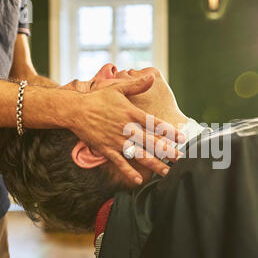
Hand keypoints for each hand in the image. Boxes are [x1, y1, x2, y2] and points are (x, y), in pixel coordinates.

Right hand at [68, 74, 184, 184]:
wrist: (75, 110)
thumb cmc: (97, 98)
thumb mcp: (118, 88)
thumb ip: (136, 85)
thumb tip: (152, 77)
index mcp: (131, 114)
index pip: (155, 123)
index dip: (169, 131)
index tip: (182, 137)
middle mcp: (126, 129)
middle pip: (151, 142)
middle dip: (167, 151)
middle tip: (180, 159)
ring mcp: (116, 140)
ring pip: (138, 154)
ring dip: (154, 164)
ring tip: (166, 172)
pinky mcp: (106, 149)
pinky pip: (119, 163)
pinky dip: (128, 171)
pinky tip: (138, 180)